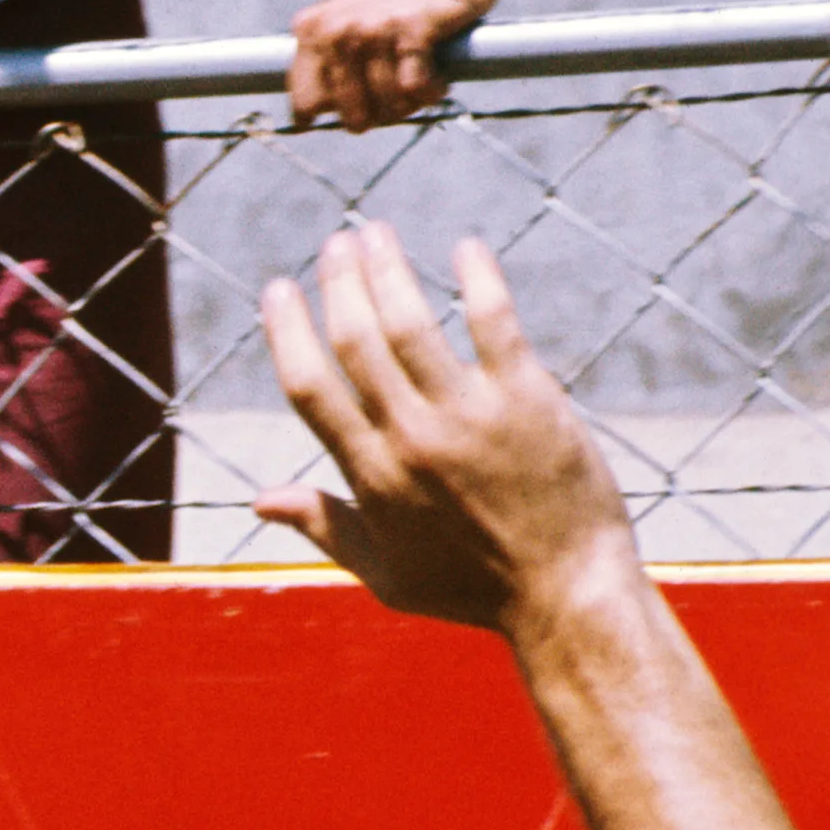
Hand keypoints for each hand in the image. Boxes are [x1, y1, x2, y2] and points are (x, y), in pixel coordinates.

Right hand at [255, 223, 639, 634]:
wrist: (569, 596)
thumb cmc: (473, 591)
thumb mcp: (383, 574)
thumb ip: (323, 526)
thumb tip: (260, 500)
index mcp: (371, 475)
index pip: (309, 387)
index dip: (287, 331)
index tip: (278, 291)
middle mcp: (412, 438)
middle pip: (356, 341)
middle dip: (339, 283)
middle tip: (335, 244)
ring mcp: (472, 416)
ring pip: (413, 324)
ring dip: (389, 270)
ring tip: (377, 233)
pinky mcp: (529, 401)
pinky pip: (494, 324)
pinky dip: (478, 280)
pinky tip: (466, 248)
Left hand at [287, 0, 495, 132]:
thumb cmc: (390, 14)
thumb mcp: (343, 32)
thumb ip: (324, 69)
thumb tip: (308, 122)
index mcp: (311, 32)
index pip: (307, 103)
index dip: (336, 115)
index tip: (357, 110)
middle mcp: (336, 30)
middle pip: (352, 114)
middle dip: (380, 117)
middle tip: (397, 101)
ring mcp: (373, 28)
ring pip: (387, 105)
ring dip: (410, 106)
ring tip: (419, 89)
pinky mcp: (412, 29)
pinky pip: (414, 88)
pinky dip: (430, 93)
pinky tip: (437, 81)